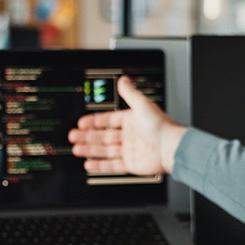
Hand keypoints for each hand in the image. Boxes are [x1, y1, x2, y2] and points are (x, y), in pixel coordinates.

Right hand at [68, 76, 185, 174]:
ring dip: (90, 150)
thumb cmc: (162, 126)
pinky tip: (89, 164)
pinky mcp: (131, 164)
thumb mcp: (142, 104)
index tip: (82, 123)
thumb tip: (123, 79)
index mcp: (131, 120)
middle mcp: (130, 135)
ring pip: (105, 150)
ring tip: (76, 149)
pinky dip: (100, 165)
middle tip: (73, 136)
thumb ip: (130, 93)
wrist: (171, 147)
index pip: (108, 120)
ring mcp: (130, 150)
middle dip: (88, 136)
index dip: (94, 121)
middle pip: (104, 136)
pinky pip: (112, 165)